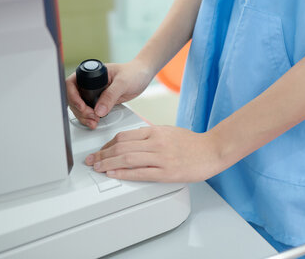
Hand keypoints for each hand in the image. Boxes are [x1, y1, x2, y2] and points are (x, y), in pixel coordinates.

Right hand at [66, 60, 152, 128]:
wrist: (143, 76)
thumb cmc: (134, 72)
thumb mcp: (122, 83)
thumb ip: (111, 95)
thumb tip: (99, 110)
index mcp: (91, 73)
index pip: (72, 84)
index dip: (73, 97)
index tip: (82, 107)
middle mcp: (90, 82)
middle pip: (74, 98)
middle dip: (79, 110)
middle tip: (91, 117)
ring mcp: (94, 92)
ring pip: (80, 106)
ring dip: (83, 116)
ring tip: (93, 122)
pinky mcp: (100, 100)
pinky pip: (90, 110)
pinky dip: (90, 117)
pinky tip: (95, 121)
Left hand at [85, 126, 224, 181]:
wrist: (213, 150)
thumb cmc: (193, 143)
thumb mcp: (169, 132)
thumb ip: (151, 136)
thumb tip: (132, 143)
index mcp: (155, 131)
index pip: (124, 136)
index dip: (107, 145)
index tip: (100, 151)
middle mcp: (156, 142)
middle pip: (121, 147)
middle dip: (102, 155)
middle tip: (92, 161)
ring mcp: (161, 157)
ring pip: (127, 159)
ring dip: (108, 164)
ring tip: (98, 168)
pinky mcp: (167, 172)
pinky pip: (140, 173)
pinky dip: (123, 173)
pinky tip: (114, 174)